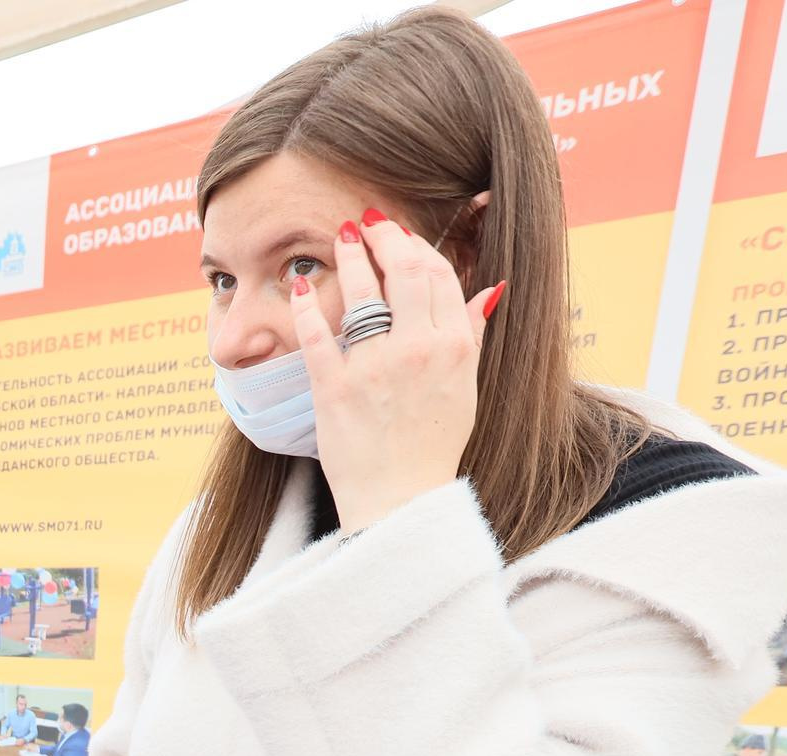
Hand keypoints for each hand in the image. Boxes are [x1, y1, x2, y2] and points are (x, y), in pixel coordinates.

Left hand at [291, 210, 504, 534]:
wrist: (399, 502)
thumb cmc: (432, 446)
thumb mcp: (466, 389)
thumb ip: (470, 336)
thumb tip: (488, 292)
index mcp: (453, 348)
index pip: (437, 275)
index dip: (416, 246)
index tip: (400, 236)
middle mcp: (417, 351)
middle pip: (402, 271)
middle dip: (384, 238)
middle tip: (368, 223)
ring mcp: (373, 369)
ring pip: (360, 294)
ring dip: (349, 259)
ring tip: (340, 238)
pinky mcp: (333, 389)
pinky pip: (316, 335)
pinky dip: (306, 306)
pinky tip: (298, 286)